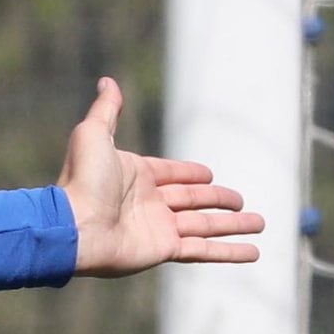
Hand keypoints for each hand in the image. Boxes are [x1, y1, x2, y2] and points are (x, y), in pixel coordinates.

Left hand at [56, 78, 262, 276]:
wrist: (73, 227)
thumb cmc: (82, 181)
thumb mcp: (94, 135)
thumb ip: (107, 110)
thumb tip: (107, 81)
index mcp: (136, 177)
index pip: (172, 174)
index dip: (190, 174)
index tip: (208, 175)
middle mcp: (149, 203)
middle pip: (193, 199)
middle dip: (218, 199)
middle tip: (239, 201)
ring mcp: (158, 228)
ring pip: (206, 225)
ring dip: (233, 225)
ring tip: (260, 223)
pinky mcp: (164, 249)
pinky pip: (204, 250)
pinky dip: (229, 253)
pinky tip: (253, 252)